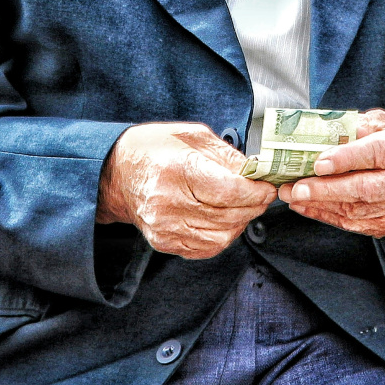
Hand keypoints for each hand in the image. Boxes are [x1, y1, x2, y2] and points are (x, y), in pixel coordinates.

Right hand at [97, 123, 276, 258]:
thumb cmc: (153, 149)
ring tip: (243, 206)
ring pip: (221, 237)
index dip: (256, 192)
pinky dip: (223, 236)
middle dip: (254, 206)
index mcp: (176, 169)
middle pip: (228, 215)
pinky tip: (224, 219)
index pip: (229, 191)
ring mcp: (165, 227)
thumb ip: (227, 156)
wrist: (117, 172)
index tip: (268, 187)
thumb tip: (256, 172)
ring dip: (241, 223)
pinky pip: (206, 248)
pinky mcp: (164, 242)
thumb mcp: (192, 136)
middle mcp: (168, 202)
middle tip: (262, 196)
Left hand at [278, 109, 384, 237]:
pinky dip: (328, 215)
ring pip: (358, 211)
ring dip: (321, 204)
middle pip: (367, 188)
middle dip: (326, 190)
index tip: (319, 163)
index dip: (347, 158)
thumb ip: (360, 125)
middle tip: (295, 188)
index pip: (379, 152)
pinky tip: (307, 206)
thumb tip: (327, 132)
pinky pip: (356, 224)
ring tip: (292, 195)